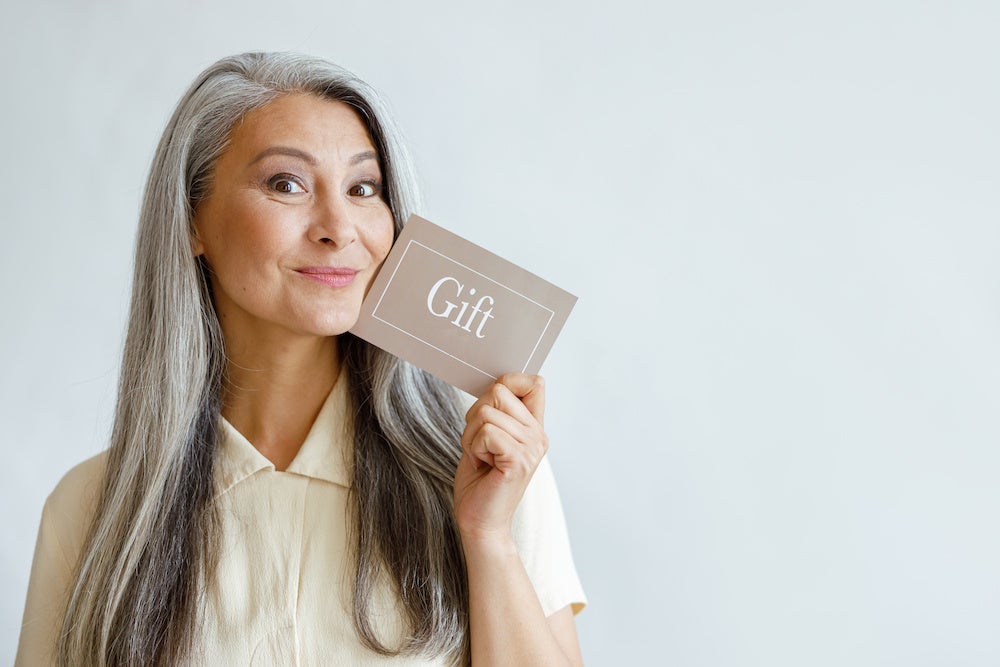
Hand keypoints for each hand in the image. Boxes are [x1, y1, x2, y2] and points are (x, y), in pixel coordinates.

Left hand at [453, 374, 547, 543]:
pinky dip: (473, 448)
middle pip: (499, 391)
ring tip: (480, 457)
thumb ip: (498, 412)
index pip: (533, 382)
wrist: (480, 522)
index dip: (506, 383)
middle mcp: (538, 435)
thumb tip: (496, 385)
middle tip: (479, 445)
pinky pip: (486, 432)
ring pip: (486, 412)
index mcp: (534, 427)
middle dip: (475, 416)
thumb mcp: (489, 437)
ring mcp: (531, 448)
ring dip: (471, 436)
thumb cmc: (480, 482)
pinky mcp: (519, 460)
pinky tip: (482, 465)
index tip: (490, 411)